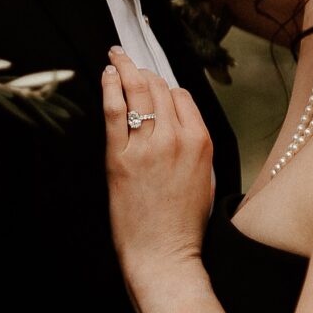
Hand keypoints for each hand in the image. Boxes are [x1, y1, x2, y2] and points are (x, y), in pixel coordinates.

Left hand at [102, 48, 213, 279]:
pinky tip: (107, 75)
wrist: (164, 255)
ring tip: (116, 57)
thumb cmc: (183, 225)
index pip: (182, 96)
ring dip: (125, 68)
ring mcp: (148, 146)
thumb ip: (193, 145)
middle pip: (159, 88)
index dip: (165, 86)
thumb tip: (174, 120)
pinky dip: (110, 87)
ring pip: (138, 91)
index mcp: (201, 142)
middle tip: (128, 61)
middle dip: (143, 71)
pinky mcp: (120, 157)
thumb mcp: (205, 178)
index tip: (152, 82)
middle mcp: (177, 138)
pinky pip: (115, 110)